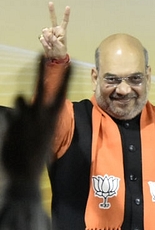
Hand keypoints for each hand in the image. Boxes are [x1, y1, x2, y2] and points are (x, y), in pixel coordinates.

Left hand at [2, 56, 70, 182]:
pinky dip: (11, 120)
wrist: (23, 175)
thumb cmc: (35, 156)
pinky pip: (9, 113)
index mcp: (53, 120)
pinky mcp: (10, 122)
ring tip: (21, 127)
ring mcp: (25, 118)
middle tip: (40, 54)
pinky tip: (13, 134)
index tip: (70, 63)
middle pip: (40, 87)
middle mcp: (40, 116)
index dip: (66, 79)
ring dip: (19, 109)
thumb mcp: (43, 136)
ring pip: (19, 100)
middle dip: (40, 70)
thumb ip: (35, 116)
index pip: (60, 95)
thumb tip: (20, 98)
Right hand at [38, 2, 69, 59]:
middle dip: (51, 10)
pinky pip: (42, 38)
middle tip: (50, 2)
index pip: (64, 21)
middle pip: (52, 19)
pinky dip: (45, 43)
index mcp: (62, 31)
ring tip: (52, 45)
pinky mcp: (43, 36)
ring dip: (48, 38)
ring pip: (45, 31)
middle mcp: (55, 29)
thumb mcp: (60, 47)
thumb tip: (48, 34)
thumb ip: (55, 40)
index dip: (66, 15)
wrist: (54, 56)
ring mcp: (49, 32)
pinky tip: (48, 46)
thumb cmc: (61, 51)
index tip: (68, 7)